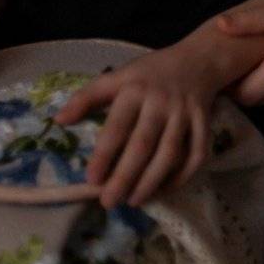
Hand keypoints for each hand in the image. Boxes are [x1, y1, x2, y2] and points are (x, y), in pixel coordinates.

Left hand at [53, 41, 220, 208]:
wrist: (196, 61)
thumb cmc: (149, 74)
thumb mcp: (116, 77)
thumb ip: (86, 98)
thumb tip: (58, 121)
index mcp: (135, 89)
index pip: (118, 124)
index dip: (104, 154)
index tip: (91, 179)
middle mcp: (161, 101)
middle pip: (143, 144)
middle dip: (125, 176)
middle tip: (109, 201)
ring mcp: (185, 113)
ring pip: (170, 153)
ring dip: (152, 181)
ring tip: (133, 201)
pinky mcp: (205, 124)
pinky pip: (196, 155)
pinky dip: (182, 177)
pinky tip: (164, 190)